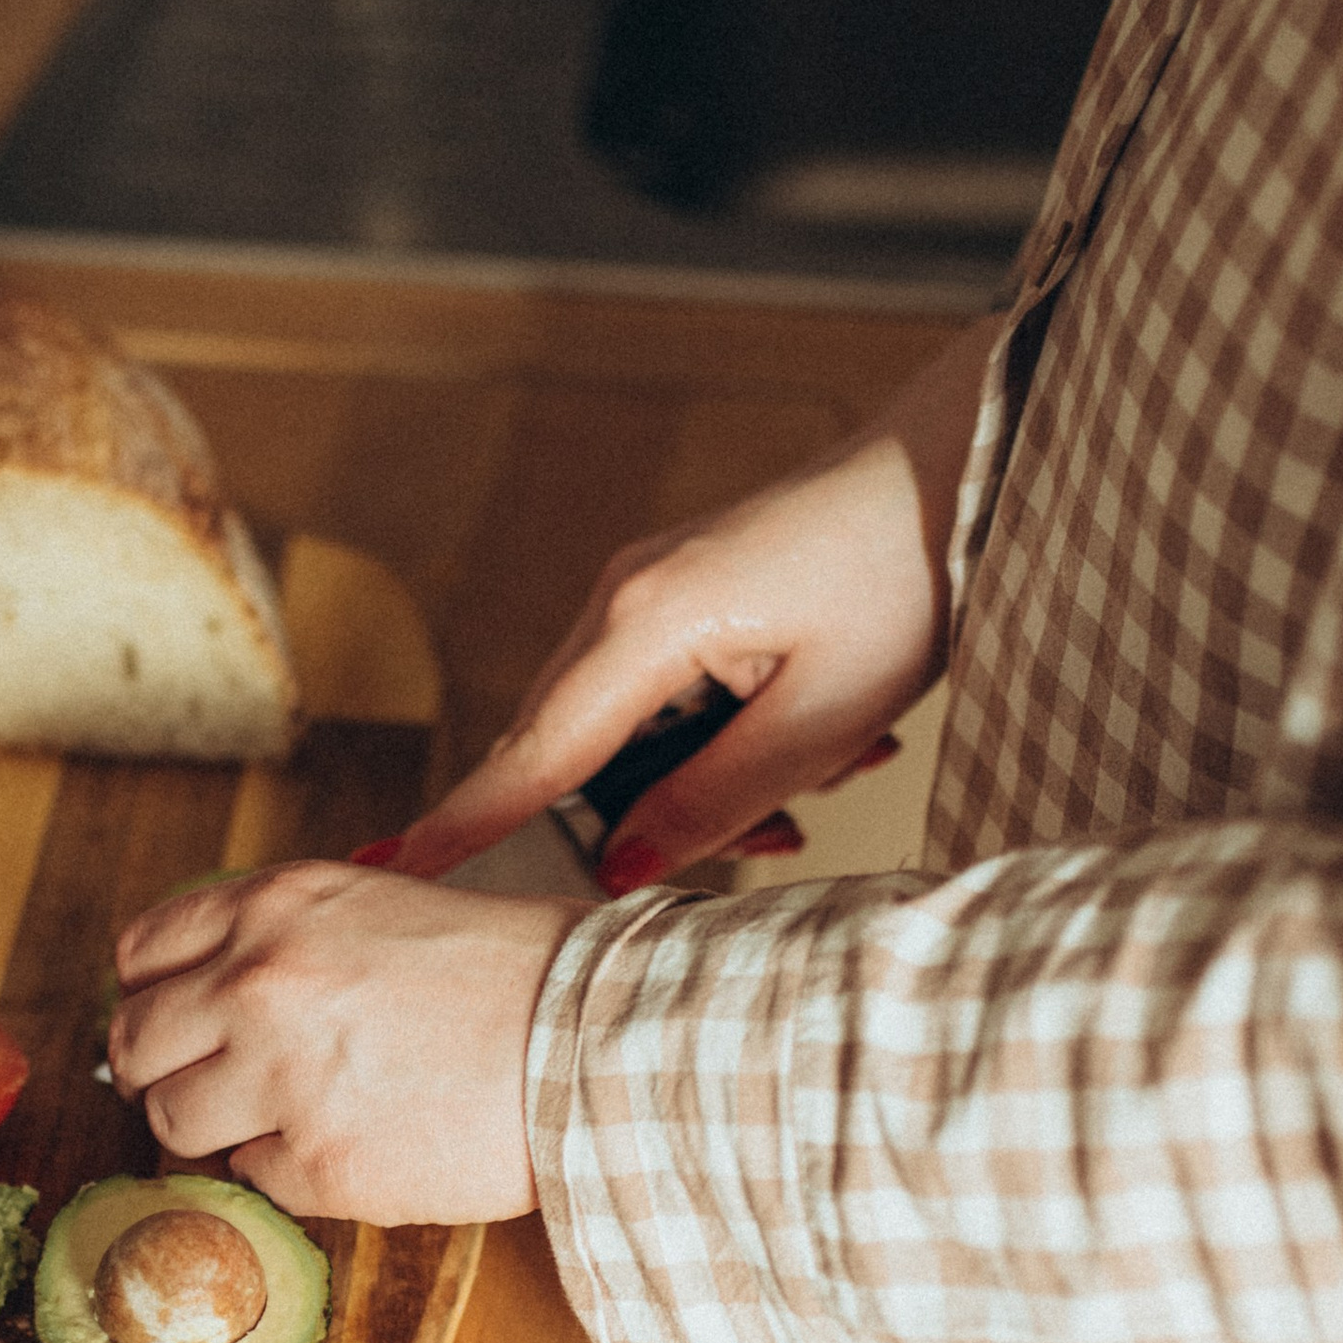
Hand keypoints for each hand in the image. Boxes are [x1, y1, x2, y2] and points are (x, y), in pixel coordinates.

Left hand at [109, 864, 587, 1225]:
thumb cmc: (518, 970)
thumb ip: (288, 937)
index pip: (141, 952)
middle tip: (213, 1085)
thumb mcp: (383, 903)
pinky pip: (255, 1180)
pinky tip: (360, 1143)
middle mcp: (258, 984)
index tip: (176, 1020)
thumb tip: (213, 990)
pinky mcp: (318, 1165)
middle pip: (133, 1043)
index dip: (154, 994)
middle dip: (163, 1070)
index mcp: (275, 906)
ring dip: (220, 1128)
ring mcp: (280, 1078)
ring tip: (294, 1117)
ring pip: (174, 1123)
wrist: (598, 1040)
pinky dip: (293, 1173)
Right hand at [393, 315, 995, 882]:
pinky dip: (730, 746)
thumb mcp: (824, 716)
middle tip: (778, 834)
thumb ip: (716, 800)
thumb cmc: (904, 577)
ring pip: (631, 740)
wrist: (955, 473)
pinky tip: (825, 743)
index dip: (464, 824)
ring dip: (714, 785)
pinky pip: (668, 707)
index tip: (388, 870)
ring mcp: (647, 597)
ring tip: (829, 777)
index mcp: (647, 622)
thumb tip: (619, 866)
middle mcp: (623, 602)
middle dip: (657, 821)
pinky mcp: (682, 602)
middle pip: (578, 756)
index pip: (535, 754)